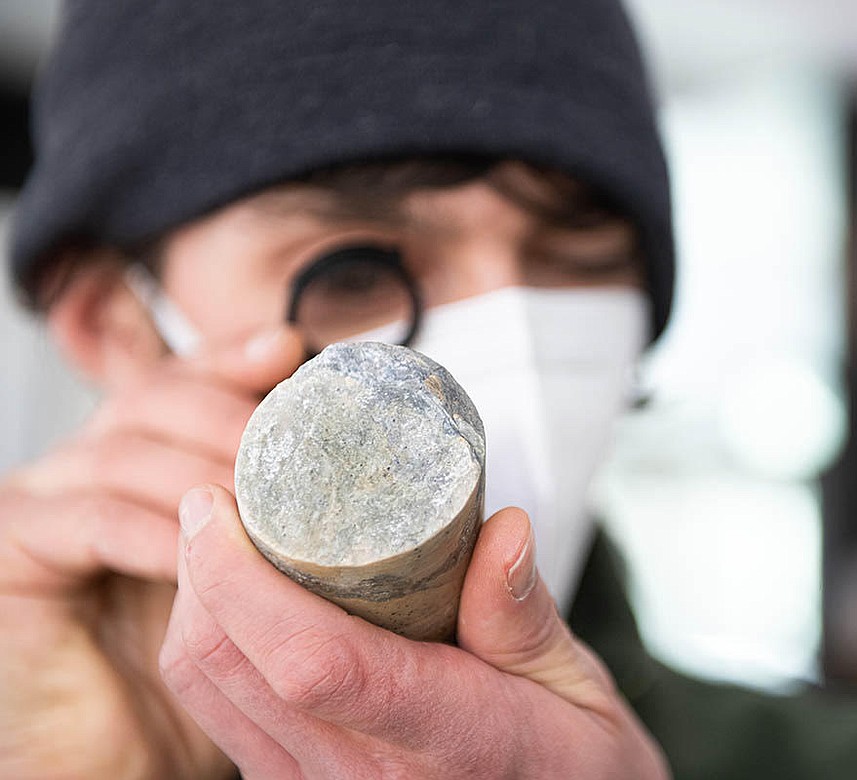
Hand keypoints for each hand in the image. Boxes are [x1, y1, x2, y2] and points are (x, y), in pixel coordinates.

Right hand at [0, 327, 302, 779]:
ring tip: (278, 506)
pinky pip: (92, 521)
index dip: (234, 358)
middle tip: (306, 450)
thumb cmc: (206, 668)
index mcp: (145, 455)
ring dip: (209, 473)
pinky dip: (159, 534)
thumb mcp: (266, 578)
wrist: (124, 753)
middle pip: (159, 399)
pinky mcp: (11, 549)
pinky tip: (211, 559)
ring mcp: (42, 499)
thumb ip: (297, 521)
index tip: (293, 350)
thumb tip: (382, 476)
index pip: (186, 379)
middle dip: (236, 418)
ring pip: (128, 452)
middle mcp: (88, 463)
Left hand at [160, 485, 670, 778]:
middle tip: (219, 497)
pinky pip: (225, 718)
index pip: (313, 662)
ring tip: (227, 539)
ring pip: (210, 695)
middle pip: (230, 671)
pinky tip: (245, 603)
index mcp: (445, 741)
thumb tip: (502, 528)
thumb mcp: (578, 686)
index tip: (218, 504)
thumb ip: (526, 616)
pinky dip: (216, 649)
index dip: (241, 580)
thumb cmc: (577, 763)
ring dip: (198, 608)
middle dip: (199, 573)